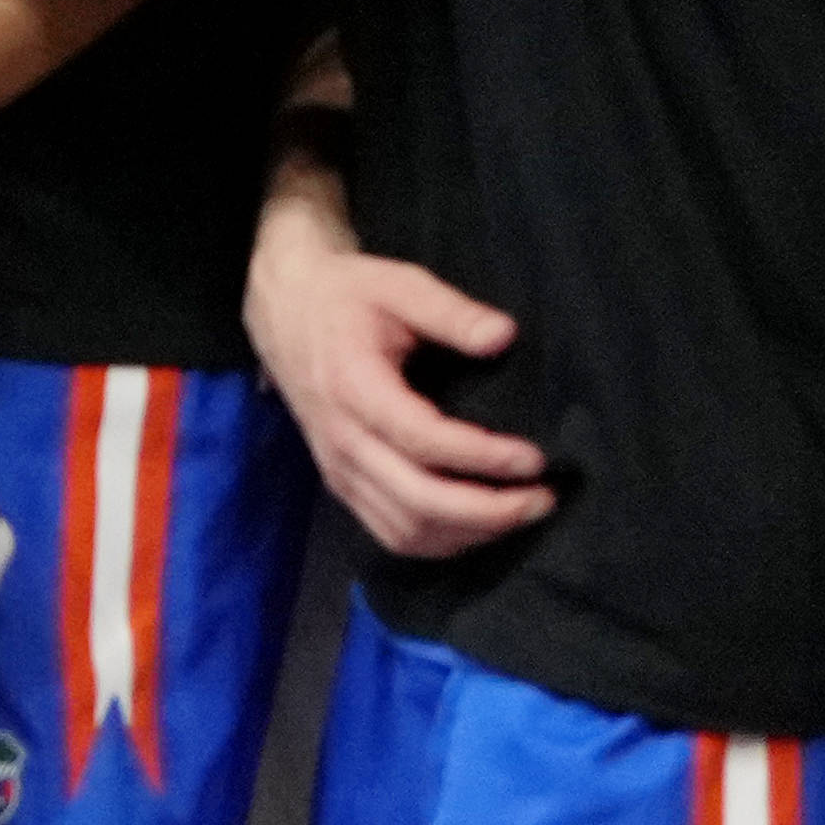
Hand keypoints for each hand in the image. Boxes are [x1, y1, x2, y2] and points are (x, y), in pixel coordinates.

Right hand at [243, 181, 552, 555]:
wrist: (282, 306)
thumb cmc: (344, 295)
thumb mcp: (398, 284)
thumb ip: (451, 312)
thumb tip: (504, 336)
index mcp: (352, 387)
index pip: (421, 441)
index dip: (481, 457)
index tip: (533, 457)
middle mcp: (342, 438)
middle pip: (417, 501)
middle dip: (489, 510)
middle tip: (542, 498)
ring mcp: (338, 467)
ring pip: (406, 529)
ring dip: (469, 532)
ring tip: (521, 511)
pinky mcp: (341, 481)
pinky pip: (391, 533)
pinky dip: (441, 541)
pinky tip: (479, 524)